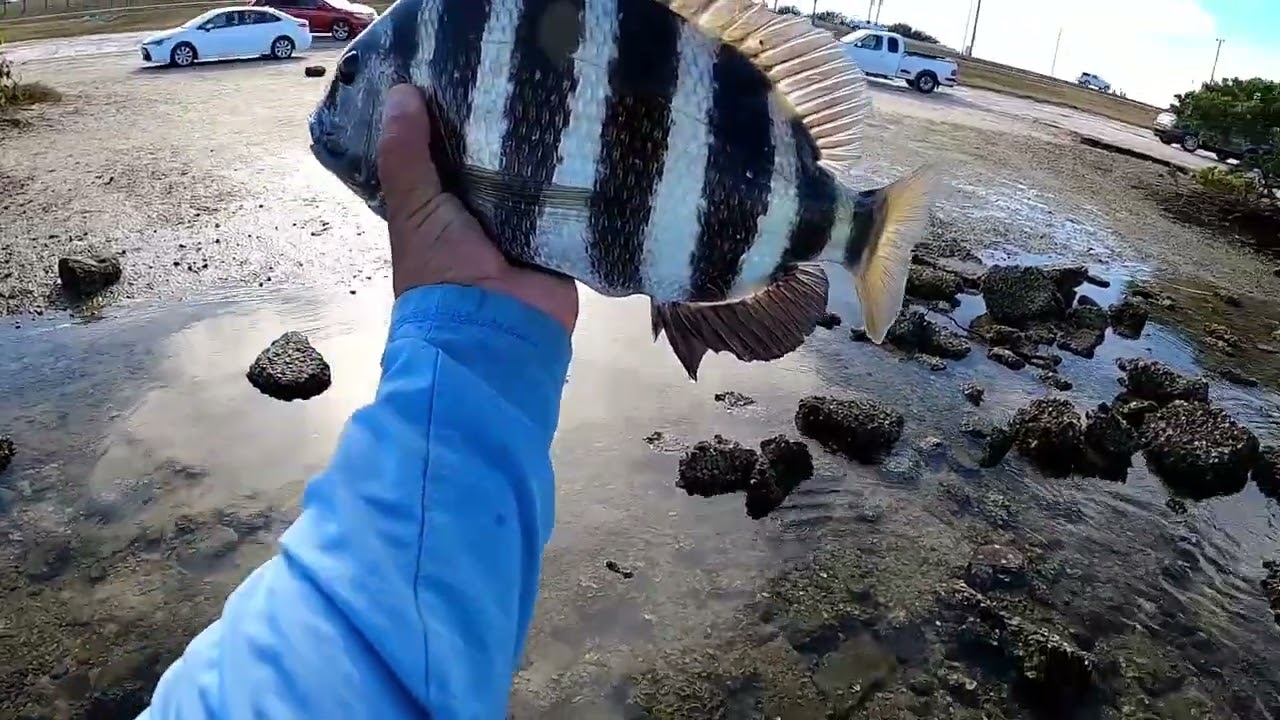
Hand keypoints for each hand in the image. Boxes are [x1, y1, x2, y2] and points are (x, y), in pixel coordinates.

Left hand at [376, 84, 578, 333]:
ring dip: (550, 149)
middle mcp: (485, 214)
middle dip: (512, 127)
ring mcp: (527, 228)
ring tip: (569, 93)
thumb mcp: (414, 206)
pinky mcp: (562, 240)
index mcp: (444, 206)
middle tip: (533, 70)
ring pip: (539, 177)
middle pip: (501, 160)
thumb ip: (406, 155)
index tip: (477, 68)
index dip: (460, 115)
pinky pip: (573, 202)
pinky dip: (581, 178)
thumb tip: (402, 89)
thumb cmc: (443, 269)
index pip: (454, 150)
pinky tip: (594, 137)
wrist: (494, 330)